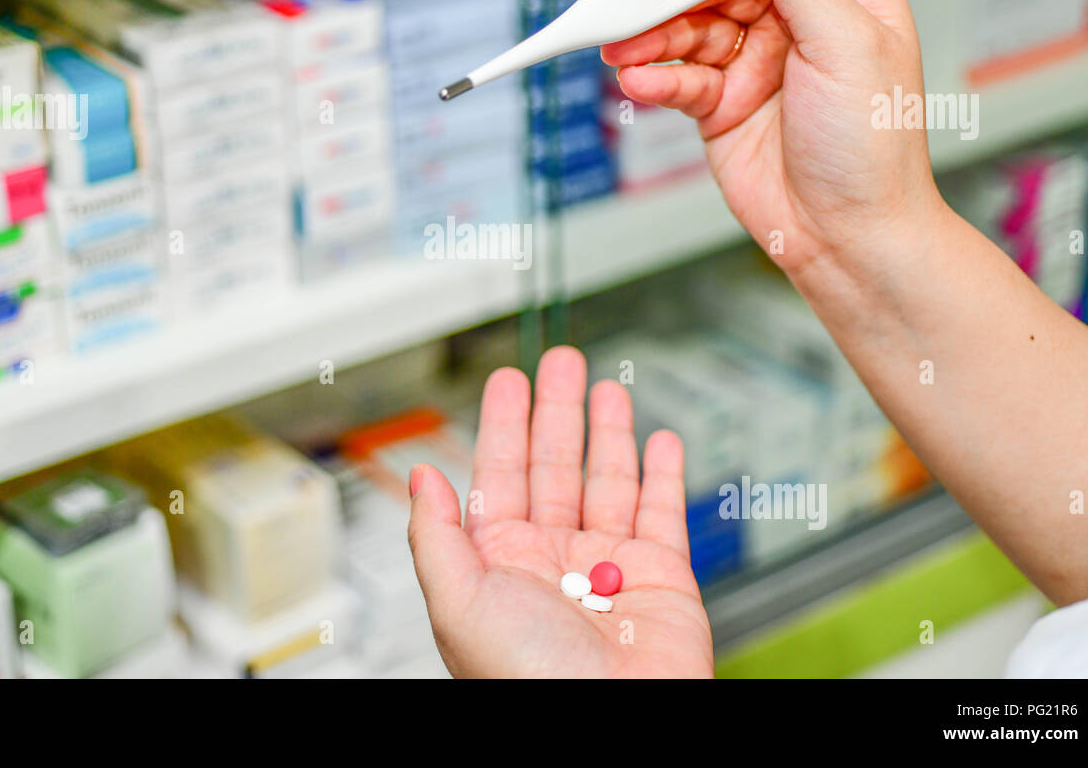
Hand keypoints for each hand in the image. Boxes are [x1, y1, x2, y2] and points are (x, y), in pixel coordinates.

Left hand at [407, 346, 711, 677]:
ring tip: (608, 386)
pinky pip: (664, 512)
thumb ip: (437, 536)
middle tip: (561, 361)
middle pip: (555, 465)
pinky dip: (665, 473)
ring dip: (608, 431)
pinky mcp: (663, 577)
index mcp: (500, 564)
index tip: (509, 379)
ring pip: (608, 480)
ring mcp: (609, 566)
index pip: (500, 475)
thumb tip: (422, 477)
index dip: (504, 424)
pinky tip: (660, 441)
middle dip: (557, 410)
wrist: (615, 727)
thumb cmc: (528, 680)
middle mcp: (553, 561)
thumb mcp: (457, 603)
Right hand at [602, 0, 944, 277]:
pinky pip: (679, 77)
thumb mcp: (848, 44)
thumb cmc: (873, 148)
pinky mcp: (721, 105)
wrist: (849, 235)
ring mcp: (755, 62)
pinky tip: (642, 84)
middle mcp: (796, 20)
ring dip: (654, 35)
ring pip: (690, 25)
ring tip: (626, 50)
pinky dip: (656, 79)